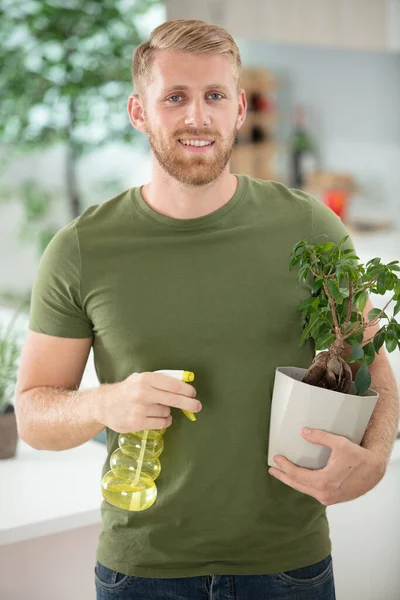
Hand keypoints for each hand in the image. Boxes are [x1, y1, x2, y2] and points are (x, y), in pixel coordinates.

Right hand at [98, 371, 200, 432]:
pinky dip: (164, 421)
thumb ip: (162, 380)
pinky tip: (156, 417)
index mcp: (146, 379)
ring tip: (155, 408)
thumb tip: (185, 382)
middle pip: (174, 399)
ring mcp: (140, 409)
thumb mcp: (142, 378)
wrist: (104, 404)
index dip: (187, 390)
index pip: (173, 385)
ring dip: (167, 411)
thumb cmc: (128, 390)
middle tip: (197, 406)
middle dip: (189, 403)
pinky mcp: (137, 423)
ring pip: (167, 412)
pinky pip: (162, 423)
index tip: (193, 393)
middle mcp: (143, 393)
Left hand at [268, 428, 385, 505]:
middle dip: (283, 477)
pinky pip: (314, 492)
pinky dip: (304, 485)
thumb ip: (320, 437)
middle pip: (297, 485)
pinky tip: (300, 479)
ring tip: (283, 474)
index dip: (285, 467)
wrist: (375, 471)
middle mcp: (324, 494)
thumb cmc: (359, 458)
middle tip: (273, 470)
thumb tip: (304, 432)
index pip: (297, 476)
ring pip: (305, 490)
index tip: (277, 459)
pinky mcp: (333, 498)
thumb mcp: (339, 443)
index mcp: (324, 482)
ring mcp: (329, 498)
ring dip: (293, 481)